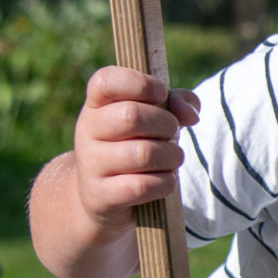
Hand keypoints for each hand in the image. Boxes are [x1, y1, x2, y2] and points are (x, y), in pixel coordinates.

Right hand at [71, 67, 200, 231]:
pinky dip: (165, 183)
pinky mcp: (101, 195)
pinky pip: (143, 186)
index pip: (106, 81)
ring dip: (171, 157)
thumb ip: (177, 103)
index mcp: (97, 104)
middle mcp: (87, 130)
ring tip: (171, 159)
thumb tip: (191, 114)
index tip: (160, 94)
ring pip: (144, 153)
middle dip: (166, 125)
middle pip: (132, 116)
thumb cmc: (136, 146)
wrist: (103, 197)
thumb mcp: (155, 119)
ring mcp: (91, 164)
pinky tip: (164, 181)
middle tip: (171, 133)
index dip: (140, 83)